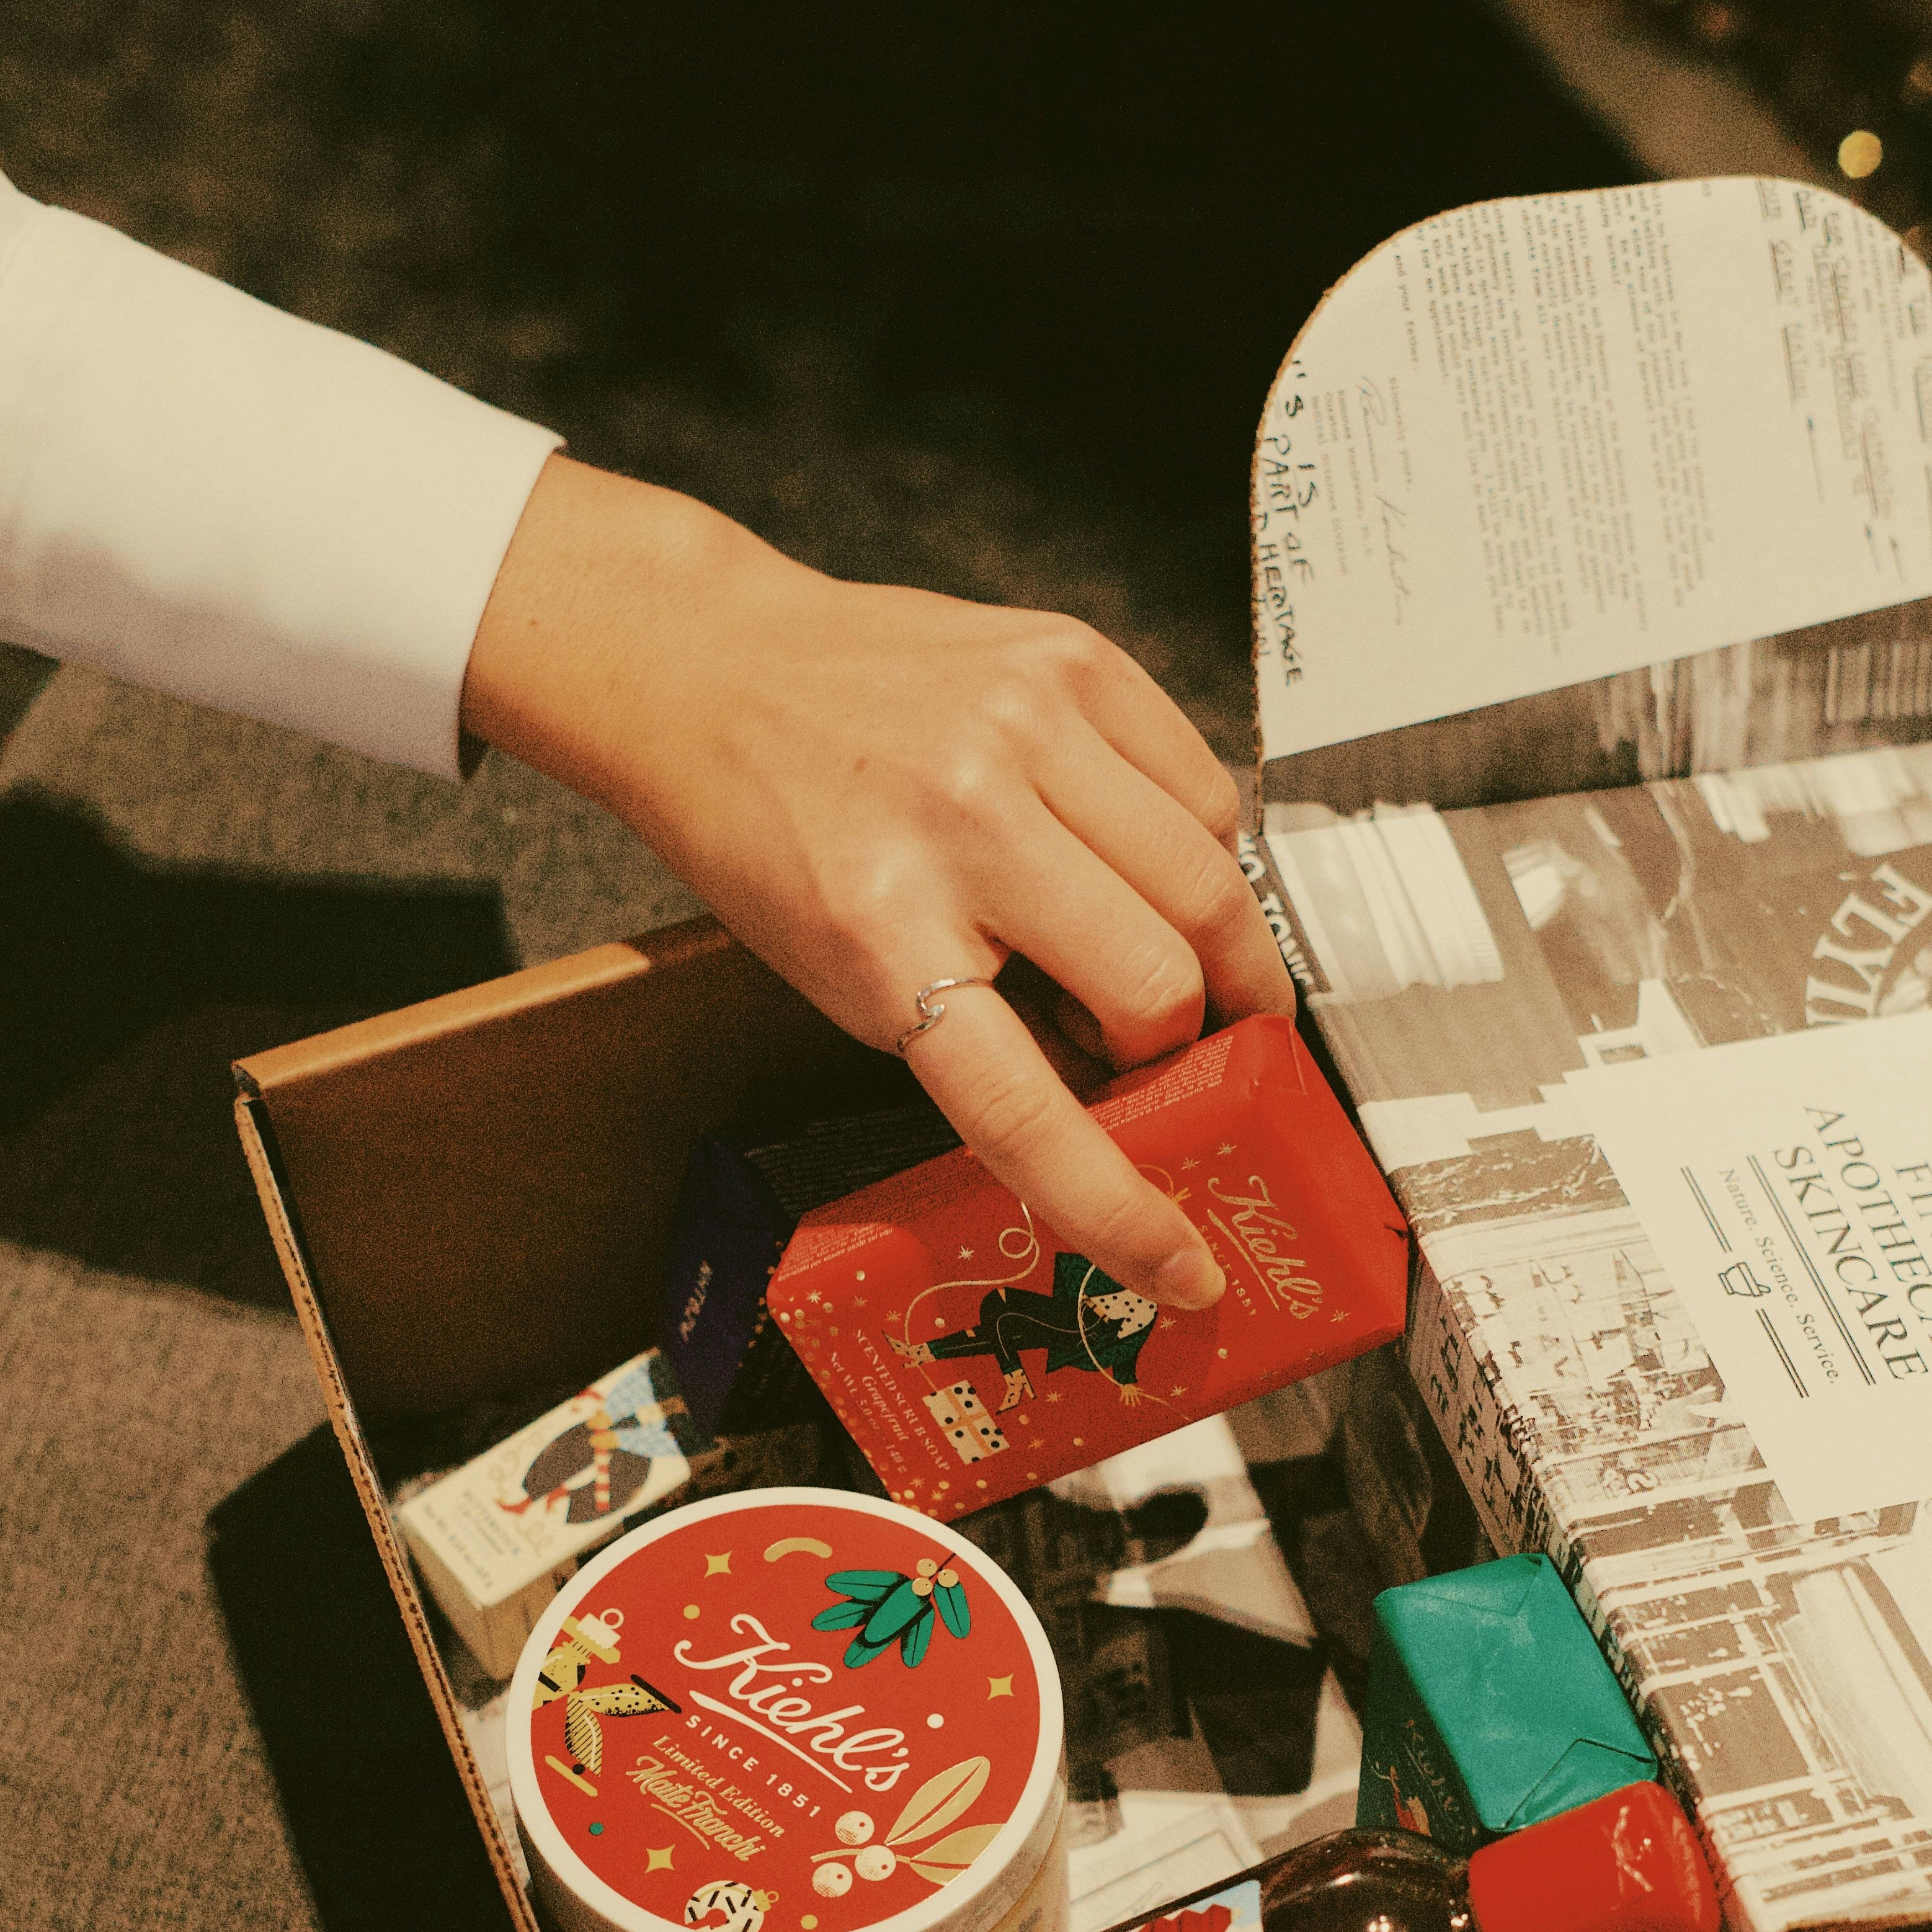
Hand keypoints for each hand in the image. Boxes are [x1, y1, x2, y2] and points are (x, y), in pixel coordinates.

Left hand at [461, 459, 1295, 1310]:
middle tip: (1160, 1057)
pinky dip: (1202, 853)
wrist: (717, 670)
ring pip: (1210, 887)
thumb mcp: (846, 977)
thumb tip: (1121, 1107)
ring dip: (1213, 958)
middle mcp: (961, 819)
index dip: (1118, 1206)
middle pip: (1157, 987)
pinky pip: (1206, 791)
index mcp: (881, 930)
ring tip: (1160, 962)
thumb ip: (983, 1046)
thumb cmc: (775, 836)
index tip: (1182, 1271)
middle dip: (1175, 1049)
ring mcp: (1028, 728)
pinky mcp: (1075, 660)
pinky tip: (1148, 865)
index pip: (1027, 1110)